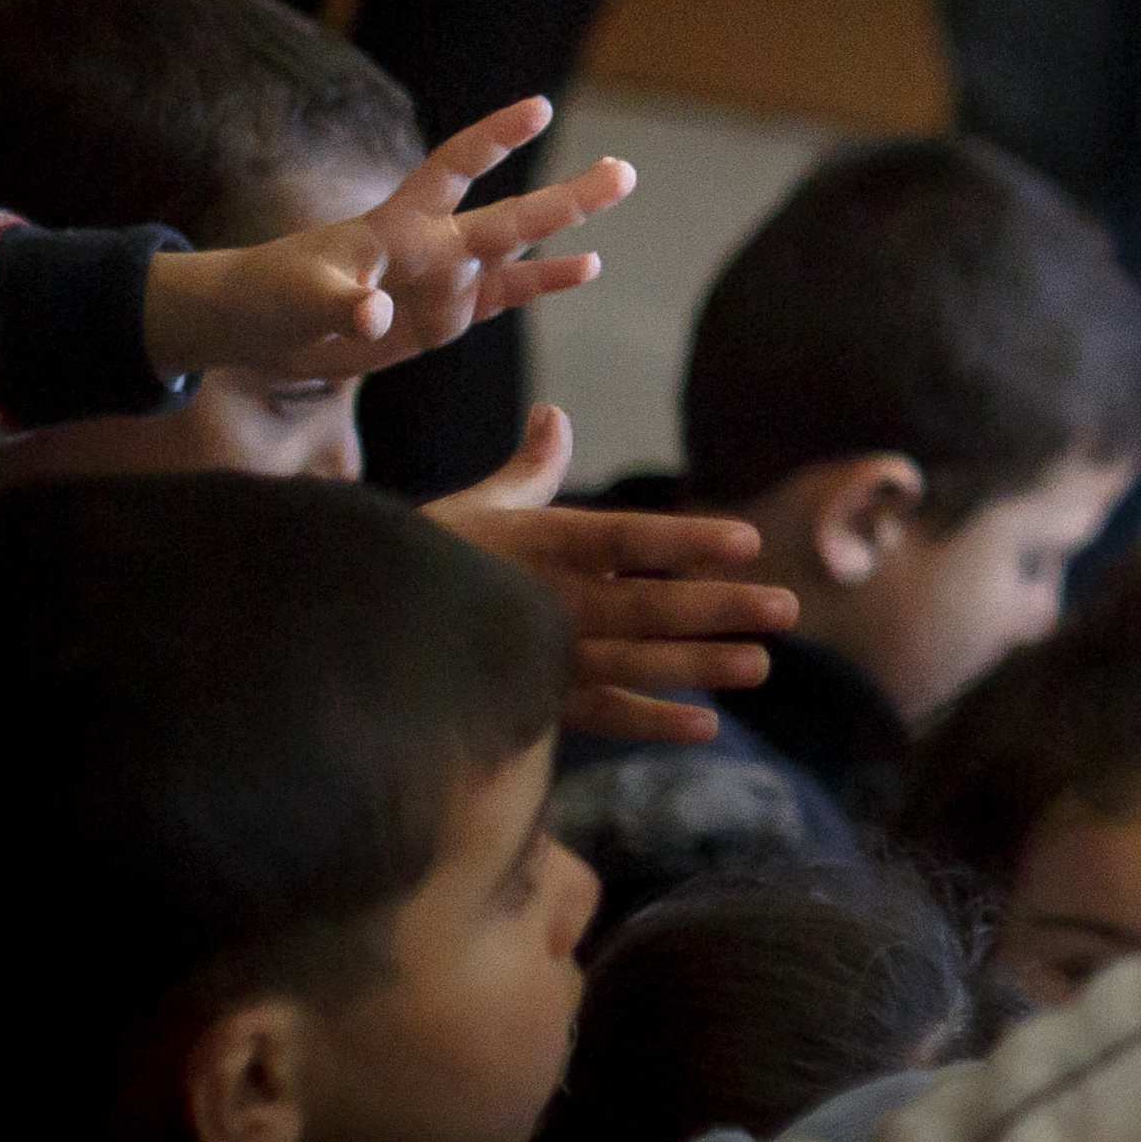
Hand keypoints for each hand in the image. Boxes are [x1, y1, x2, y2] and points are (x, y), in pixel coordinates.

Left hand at [140, 99, 635, 386]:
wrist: (262, 326)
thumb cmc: (273, 294)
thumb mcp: (298, 297)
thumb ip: (339, 304)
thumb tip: (376, 316)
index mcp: (399, 224)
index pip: (454, 168)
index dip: (495, 138)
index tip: (540, 109)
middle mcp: (435, 243)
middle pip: (511, 214)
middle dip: (568, 196)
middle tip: (624, 170)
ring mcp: (446, 278)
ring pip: (520, 246)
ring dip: (568, 222)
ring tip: (619, 183)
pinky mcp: (446, 314)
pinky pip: (508, 294)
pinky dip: (547, 282)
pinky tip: (588, 265)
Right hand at [425, 407, 794, 744]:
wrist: (353, 629)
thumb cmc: (423, 559)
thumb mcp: (476, 507)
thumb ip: (530, 469)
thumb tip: (553, 415)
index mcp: (537, 542)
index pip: (623, 538)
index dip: (685, 540)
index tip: (746, 540)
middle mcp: (542, 600)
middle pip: (642, 606)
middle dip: (716, 608)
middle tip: (787, 609)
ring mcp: (535, 657)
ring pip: (628, 664)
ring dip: (696, 666)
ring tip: (761, 665)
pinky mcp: (526, 704)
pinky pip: (596, 716)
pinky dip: (650, 723)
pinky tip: (707, 726)